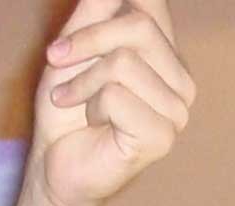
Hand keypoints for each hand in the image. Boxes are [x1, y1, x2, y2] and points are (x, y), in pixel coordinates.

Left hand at [31, 1, 195, 205]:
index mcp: (166, 54)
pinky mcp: (162, 137)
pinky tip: (92, 123)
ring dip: (83, 80)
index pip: (151, 4)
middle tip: (56, 59)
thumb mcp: (76, 42)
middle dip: (87, 40)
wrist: (54, 160)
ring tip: (73, 100)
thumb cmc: (66, 105)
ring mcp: (177, 111)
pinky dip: (90, 106)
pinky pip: (116, 96)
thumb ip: (99, 7)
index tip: (77, 35)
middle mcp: (180, 79)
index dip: (112, 8)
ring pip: (124, 63)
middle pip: (139, 26)